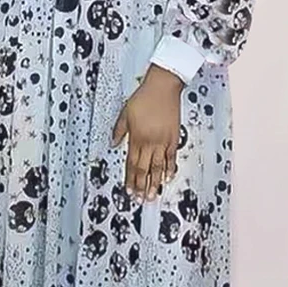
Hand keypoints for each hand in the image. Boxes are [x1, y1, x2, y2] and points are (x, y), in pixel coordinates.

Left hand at [111, 65, 183, 201]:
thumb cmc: (144, 97)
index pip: (131, 164)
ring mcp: (163, 141)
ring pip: (158, 167)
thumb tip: (113, 143)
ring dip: (155, 182)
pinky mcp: (174, 138)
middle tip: (140, 199)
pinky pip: (171, 158)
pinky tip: (168, 178)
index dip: (130, 179)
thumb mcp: (125, 113)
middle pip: (144, 169)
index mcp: (136, 137)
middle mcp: (150, 142)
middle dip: (141, 186)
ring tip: (153, 195)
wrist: (163, 87)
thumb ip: (119, 130)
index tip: (129, 190)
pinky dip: (170, 169)